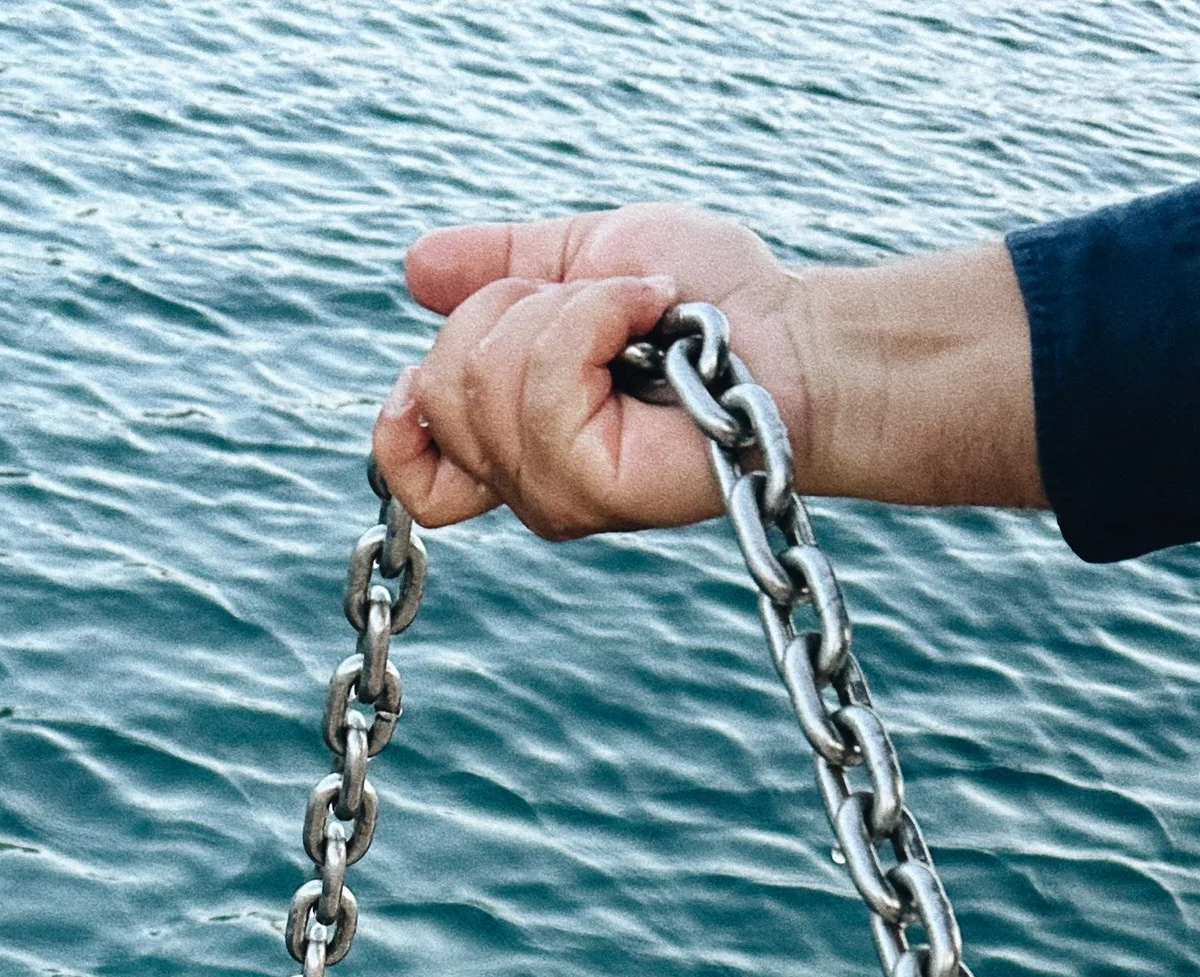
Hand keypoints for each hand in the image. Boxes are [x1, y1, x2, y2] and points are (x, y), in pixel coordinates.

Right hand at [371, 217, 1043, 535]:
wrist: (792, 334)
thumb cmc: (710, 303)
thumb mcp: (583, 257)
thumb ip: (499, 267)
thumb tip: (416, 267)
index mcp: (514, 440)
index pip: (407, 462)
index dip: (409, 410)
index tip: (467, 349)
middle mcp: (527, 482)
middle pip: (438, 389)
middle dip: (511, 310)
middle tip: (603, 309)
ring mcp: (557, 495)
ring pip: (483, 382)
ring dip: (567, 309)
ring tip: (639, 314)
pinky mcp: (594, 490)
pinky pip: (544, 385)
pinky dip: (597, 320)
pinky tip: (652, 318)